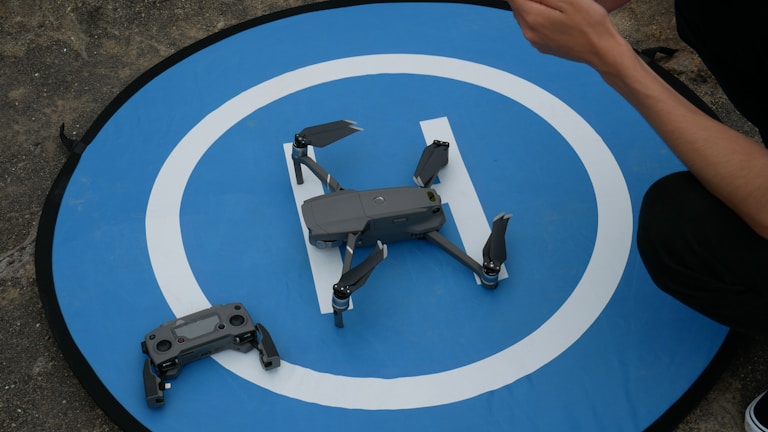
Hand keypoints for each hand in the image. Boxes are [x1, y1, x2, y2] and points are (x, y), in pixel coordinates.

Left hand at [505, 0, 631, 72]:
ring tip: (558, 5)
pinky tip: (558, 15)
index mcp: (532, 18)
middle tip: (556, 1)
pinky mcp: (542, 46)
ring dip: (535, 5)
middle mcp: (529, 33)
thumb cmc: (590, 24)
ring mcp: (535, 41)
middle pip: (517, 6)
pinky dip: (540, 16)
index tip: (549, 0)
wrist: (602, 50)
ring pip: (525, 16)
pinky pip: (534, 26)